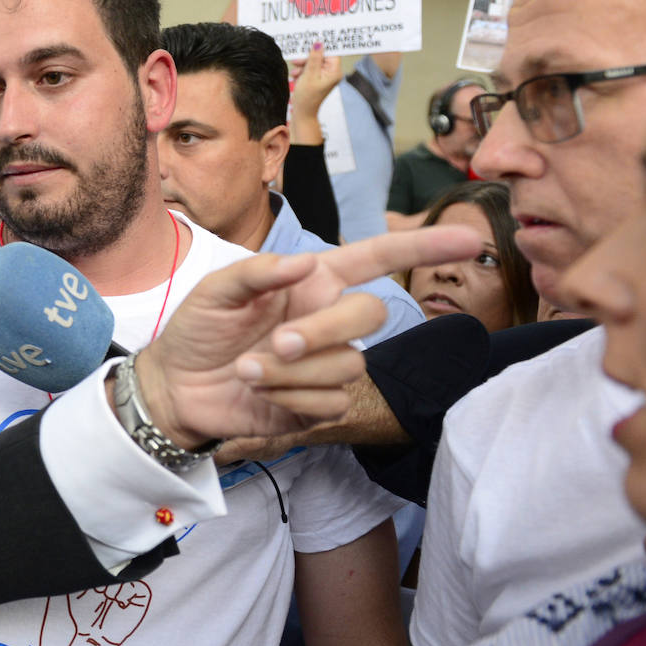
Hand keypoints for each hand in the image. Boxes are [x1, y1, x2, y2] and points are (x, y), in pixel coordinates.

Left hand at [134, 225, 480, 446]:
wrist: (176, 386)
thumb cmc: (197, 330)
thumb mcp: (216, 290)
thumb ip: (258, 271)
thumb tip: (306, 261)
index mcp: (314, 281)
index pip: (379, 259)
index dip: (424, 248)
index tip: (469, 241)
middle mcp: (328, 318)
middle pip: (369, 315)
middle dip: (324, 331)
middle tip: (276, 344)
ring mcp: (328, 362)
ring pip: (346, 365)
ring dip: (292, 372)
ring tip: (247, 370)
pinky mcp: (320, 404)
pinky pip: (330, 401)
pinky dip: (291, 399)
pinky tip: (262, 394)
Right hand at [290, 41, 342, 122]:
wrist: (302, 113)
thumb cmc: (307, 98)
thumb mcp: (309, 75)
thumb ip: (314, 58)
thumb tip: (319, 43)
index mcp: (334, 72)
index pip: (330, 53)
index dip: (319, 49)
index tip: (309, 45)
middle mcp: (332, 73)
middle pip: (321, 57)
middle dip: (308, 59)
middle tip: (296, 61)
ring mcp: (325, 76)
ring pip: (314, 63)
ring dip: (303, 66)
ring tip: (295, 72)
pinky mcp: (318, 79)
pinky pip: (311, 69)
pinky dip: (303, 71)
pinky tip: (296, 76)